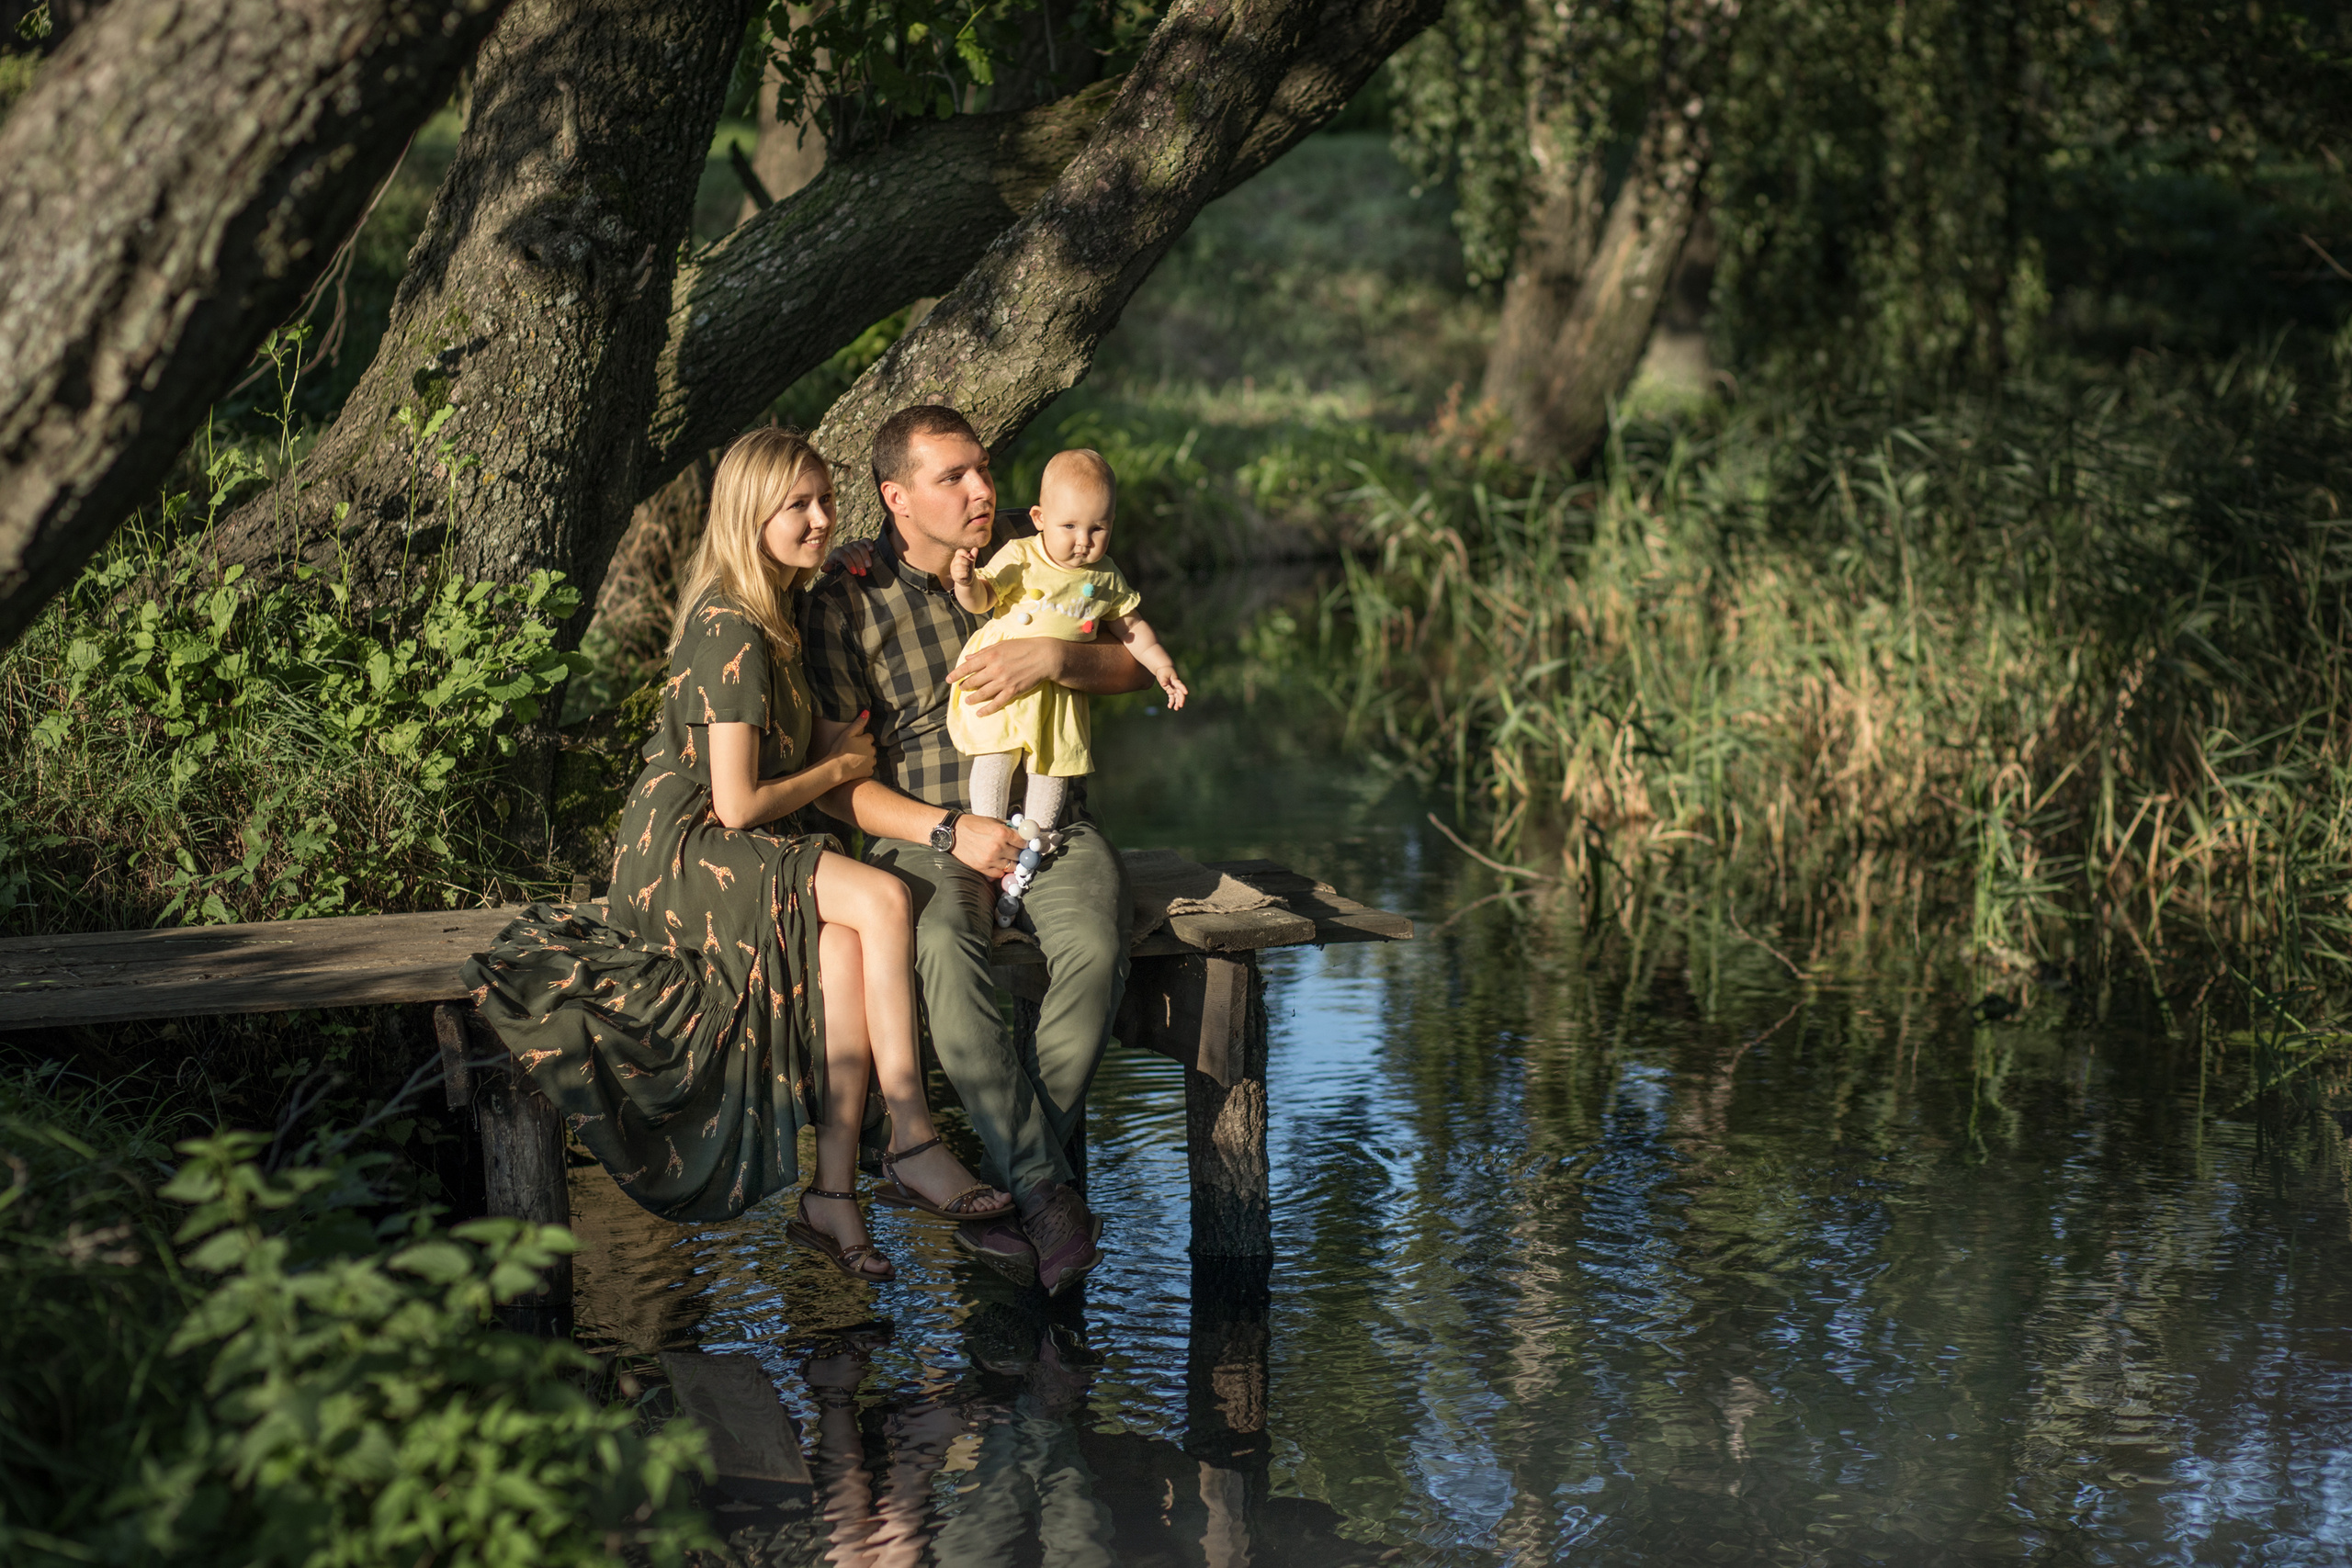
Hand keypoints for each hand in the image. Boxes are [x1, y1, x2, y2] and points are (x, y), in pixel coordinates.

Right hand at [822, 710, 875, 782]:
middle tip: (853, 751)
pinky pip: (869, 768)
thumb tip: (867, 711)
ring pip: (872, 758)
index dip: (862, 739)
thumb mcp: (847, 734)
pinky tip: (855, 767)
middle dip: (865, 748)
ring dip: (866, 758)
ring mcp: (871, 762)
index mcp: (867, 741)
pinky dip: (864, 768)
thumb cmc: (840, 749)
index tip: (854, 743)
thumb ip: (858, 723)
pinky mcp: (869, 772)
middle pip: (871, 748)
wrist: (837, 768)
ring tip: (854, 759)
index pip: (869, 737)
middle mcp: (872, 751)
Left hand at [827, 538, 876, 576]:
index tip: (854, 572)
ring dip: (865, 556)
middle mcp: (846, 547)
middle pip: (853, 552)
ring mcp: (854, 544)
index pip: (843, 556)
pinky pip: (866, 541)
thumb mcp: (833, 569)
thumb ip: (829, 568)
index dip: (849, 563)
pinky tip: (872, 550)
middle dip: (858, 563)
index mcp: (837, 553)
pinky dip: (870, 544)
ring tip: (869, 566)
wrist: (846, 563)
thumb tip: (824, 569)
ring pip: (860, 547)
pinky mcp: (862, 543)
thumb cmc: (840, 568)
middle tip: (863, 573)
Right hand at [949, 547, 978, 585]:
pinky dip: (966, 574)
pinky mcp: (954, 576)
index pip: (958, 552)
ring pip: (960, 566)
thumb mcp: (971, 561)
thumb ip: (973, 555)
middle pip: (960, 559)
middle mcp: (953, 562)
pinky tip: (965, 575)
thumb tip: (976, 548)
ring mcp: (953, 569)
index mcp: (957, 557)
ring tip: (966, 571)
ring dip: (967, 569)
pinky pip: (961, 573)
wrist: (967, 579)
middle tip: (968, 566)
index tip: (969, 555)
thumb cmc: (968, 568)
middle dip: (967, 562)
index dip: (964, 552)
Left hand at [949, 638, 1063, 716]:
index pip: (967, 667)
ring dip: (973, 698)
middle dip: (965, 686)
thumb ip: (984, 652)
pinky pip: (996, 703)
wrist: (1044, 656)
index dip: (956, 674)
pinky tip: (980, 713)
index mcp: (990, 656)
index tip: (949, 679)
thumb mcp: (1001, 645)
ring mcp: (1003, 682)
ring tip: (968, 701)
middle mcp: (994, 669)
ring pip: (982, 693)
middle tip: (962, 689)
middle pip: (973, 681)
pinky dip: (986, 709)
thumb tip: (968, 658)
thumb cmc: (1023, 647)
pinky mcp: (1012, 691)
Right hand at [952, 813, 1025, 877]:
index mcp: (1002, 833)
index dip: (1026, 843)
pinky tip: (999, 863)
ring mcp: (990, 859)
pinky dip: (1001, 870)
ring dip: (1012, 863)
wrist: (953, 832)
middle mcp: (998, 847)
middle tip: (1020, 852)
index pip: (1024, 842)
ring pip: (1012, 867)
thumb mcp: (993, 821)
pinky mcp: (983, 868)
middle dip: (1021, 854)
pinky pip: (999, 874)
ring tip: (1009, 858)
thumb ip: (1008, 827)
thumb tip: (1023, 832)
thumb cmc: (973, 824)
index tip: (1026, 844)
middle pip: (1020, 856)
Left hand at [1156, 670, 1188, 710]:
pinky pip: (1172, 697)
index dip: (1183, 689)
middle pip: (1180, 693)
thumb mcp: (1163, 675)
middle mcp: (1176, 686)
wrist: (1164, 669)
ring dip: (1177, 703)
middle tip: (1180, 706)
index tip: (1186, 693)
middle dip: (1181, 700)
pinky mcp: (1170, 691)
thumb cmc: (1164, 671)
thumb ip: (1164, 680)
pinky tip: (1169, 707)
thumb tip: (1164, 685)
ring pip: (1177, 697)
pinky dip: (1171, 702)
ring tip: (1176, 709)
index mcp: (1176, 681)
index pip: (1180, 685)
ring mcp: (1174, 689)